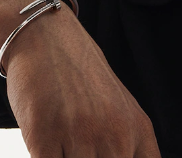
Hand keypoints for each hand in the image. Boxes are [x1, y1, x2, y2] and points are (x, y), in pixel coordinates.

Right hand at [1, 4, 161, 157]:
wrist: (43, 36)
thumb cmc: (77, 75)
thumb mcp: (118, 107)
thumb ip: (128, 146)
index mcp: (138, 130)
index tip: (106, 153)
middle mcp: (115, 134)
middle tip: (78, 143)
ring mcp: (80, 135)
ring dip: (65, 157)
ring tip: (61, 139)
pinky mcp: (43, 137)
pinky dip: (45, 156)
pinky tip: (45, 142)